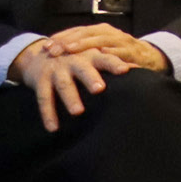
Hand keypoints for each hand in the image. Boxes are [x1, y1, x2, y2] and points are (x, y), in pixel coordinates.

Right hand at [8, 42, 132, 129]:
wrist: (40, 53)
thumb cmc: (76, 57)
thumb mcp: (92, 55)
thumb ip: (113, 62)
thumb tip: (140, 66)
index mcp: (89, 55)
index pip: (105, 58)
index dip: (115, 63)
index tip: (127, 69)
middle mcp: (73, 61)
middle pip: (83, 69)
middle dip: (91, 78)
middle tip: (100, 89)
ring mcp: (56, 71)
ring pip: (63, 85)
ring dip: (71, 98)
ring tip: (78, 112)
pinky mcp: (40, 81)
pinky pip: (43, 99)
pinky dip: (48, 114)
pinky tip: (53, 128)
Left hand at [41, 24, 167, 72]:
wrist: (150, 57)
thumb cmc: (118, 55)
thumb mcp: (100, 49)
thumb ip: (84, 49)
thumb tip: (56, 53)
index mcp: (100, 31)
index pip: (77, 31)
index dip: (61, 37)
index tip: (45, 46)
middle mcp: (110, 33)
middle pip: (86, 33)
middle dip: (68, 41)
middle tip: (53, 50)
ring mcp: (122, 41)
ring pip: (101, 39)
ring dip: (85, 44)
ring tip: (70, 50)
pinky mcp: (133, 52)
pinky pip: (121, 51)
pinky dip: (111, 52)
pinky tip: (101, 54)